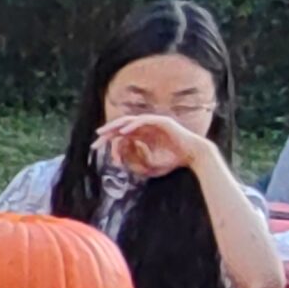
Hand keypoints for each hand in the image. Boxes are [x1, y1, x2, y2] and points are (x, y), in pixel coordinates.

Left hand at [93, 114, 208, 178]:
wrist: (193, 156)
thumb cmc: (172, 162)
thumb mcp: (149, 166)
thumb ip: (135, 162)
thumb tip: (120, 158)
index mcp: (142, 135)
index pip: (121, 135)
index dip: (108, 140)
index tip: (96, 148)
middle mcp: (146, 127)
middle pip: (122, 126)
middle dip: (107, 132)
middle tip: (95, 140)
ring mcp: (154, 122)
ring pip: (130, 121)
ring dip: (116, 126)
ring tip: (104, 133)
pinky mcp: (161, 121)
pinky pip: (143, 121)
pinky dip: (132, 125)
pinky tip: (123, 133)